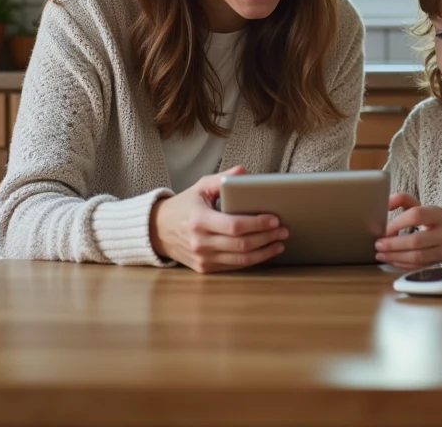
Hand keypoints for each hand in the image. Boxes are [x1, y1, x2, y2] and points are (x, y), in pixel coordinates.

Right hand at [149, 166, 288, 272]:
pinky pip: (234, 267)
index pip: (235, 226)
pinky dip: (252, 260)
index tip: (275, 219)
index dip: (257, 224)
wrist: (158, 231)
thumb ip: (222, 179)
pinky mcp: (204, 268)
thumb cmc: (183, 206)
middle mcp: (200, 242)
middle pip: (241, 245)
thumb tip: (244, 172)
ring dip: (264, 251)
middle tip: (283, 229)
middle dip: (267, 237)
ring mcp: (202, 258)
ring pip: (241, 260)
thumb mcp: (199, 187)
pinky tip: (264, 251)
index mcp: (199, 220)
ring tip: (279, 242)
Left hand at [375, 193, 441, 269]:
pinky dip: (402, 264)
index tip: (384, 228)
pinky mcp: (438, 262)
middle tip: (378, 244)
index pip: (416, 216)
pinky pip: (418, 266)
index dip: (398, 222)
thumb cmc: (437, 220)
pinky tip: (391, 260)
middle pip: (416, 240)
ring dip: (395, 257)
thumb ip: (403, 200)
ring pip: (417, 257)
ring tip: (380, 254)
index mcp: (438, 215)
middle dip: (393, 244)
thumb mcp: (424, 206)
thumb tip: (384, 203)